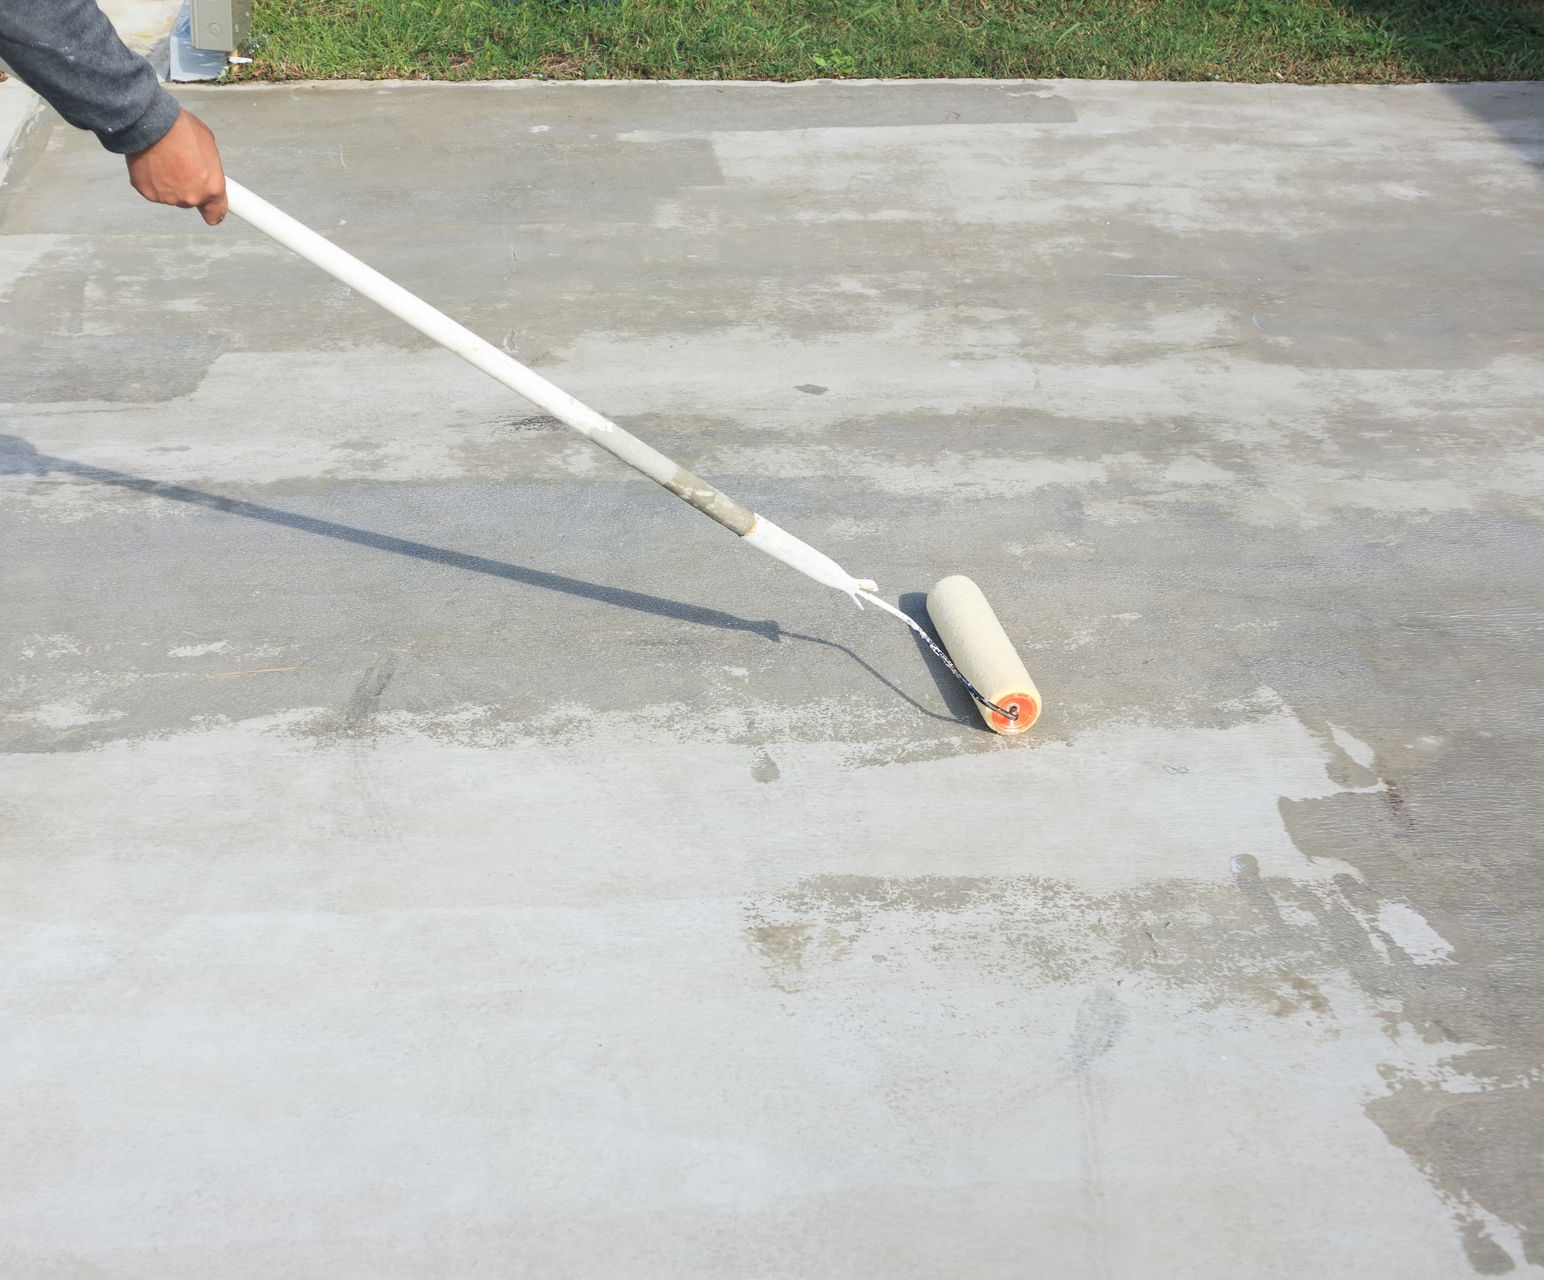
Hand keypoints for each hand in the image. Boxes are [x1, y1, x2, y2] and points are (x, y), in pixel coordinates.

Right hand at [124, 108, 227, 224]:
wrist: (151, 123)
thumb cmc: (180, 129)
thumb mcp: (209, 146)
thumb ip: (210, 168)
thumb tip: (207, 172)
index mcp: (212, 188)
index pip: (216, 214)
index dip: (213, 209)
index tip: (210, 207)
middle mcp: (192, 197)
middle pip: (192, 201)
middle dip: (189, 188)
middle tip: (182, 166)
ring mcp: (169, 197)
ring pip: (172, 196)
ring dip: (170, 184)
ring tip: (165, 161)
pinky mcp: (148, 193)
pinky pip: (153, 190)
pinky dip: (153, 181)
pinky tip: (153, 164)